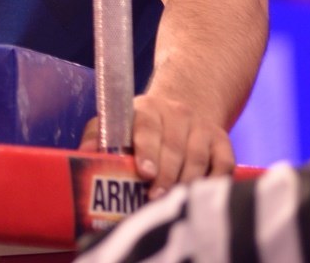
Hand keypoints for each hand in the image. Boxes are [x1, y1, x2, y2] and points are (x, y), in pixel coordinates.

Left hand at [81, 92, 233, 197]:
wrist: (182, 108)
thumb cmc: (139, 126)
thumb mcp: (117, 123)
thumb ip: (98, 135)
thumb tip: (86, 152)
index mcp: (147, 108)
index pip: (146, 127)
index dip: (147, 150)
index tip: (144, 172)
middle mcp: (178, 113)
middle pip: (174, 146)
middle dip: (164, 175)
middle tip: (154, 197)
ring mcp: (203, 127)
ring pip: (197, 158)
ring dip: (185, 182)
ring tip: (173, 201)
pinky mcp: (223, 141)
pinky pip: (223, 164)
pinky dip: (213, 181)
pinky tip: (199, 195)